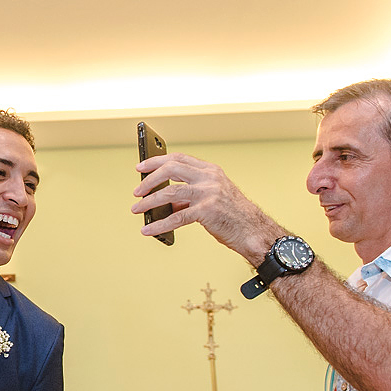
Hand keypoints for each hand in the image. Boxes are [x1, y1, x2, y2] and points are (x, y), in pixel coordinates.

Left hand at [132, 152, 281, 262]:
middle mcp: (209, 178)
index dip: (157, 161)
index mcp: (211, 171)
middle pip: (171, 168)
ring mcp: (208, 193)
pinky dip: (159, 224)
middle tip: (137, 190)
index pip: (178, 158)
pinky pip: (176, 217)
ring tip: (137, 209)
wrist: (254, 231)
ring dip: (149, 201)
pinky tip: (148, 230)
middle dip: (149, 178)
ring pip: (169, 192)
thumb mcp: (213, 197)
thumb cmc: (234, 216)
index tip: (141, 167)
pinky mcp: (207, 211)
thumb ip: (190, 195)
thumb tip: (165, 201)